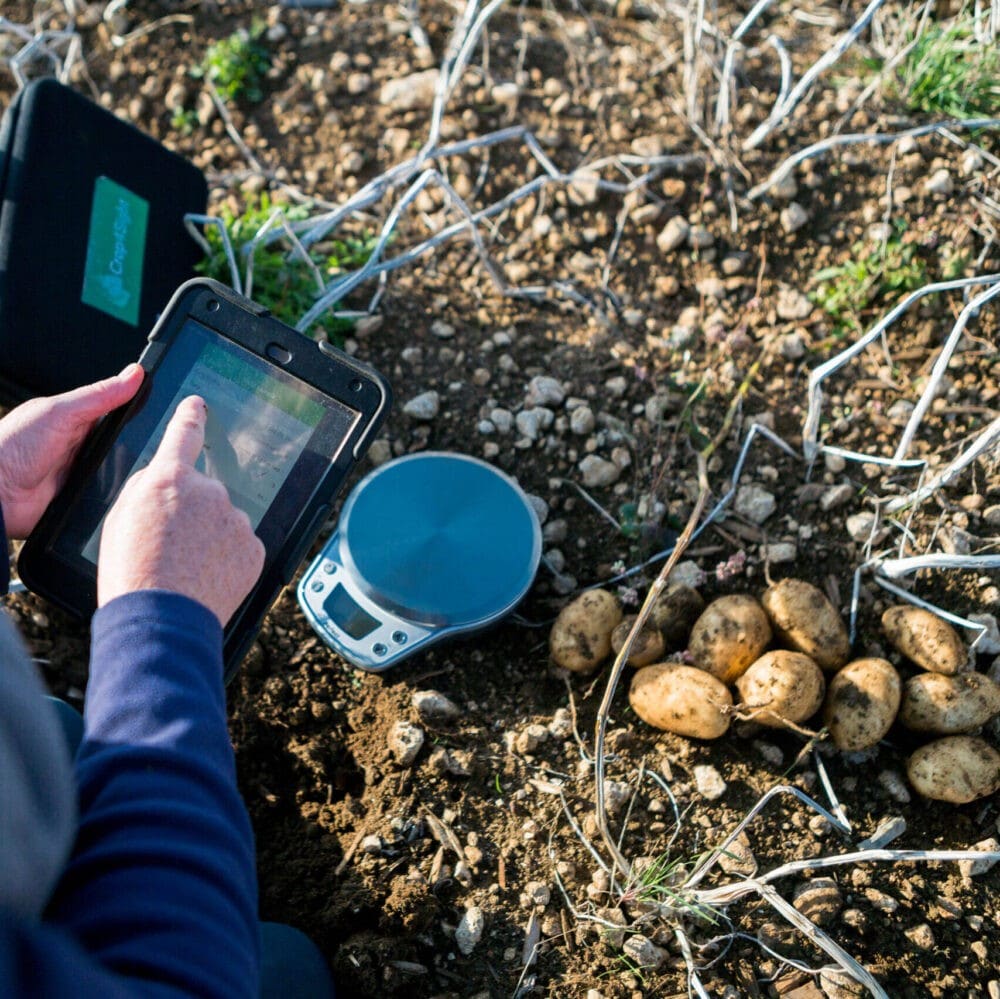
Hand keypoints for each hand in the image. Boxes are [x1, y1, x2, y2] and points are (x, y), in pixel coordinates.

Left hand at [0, 365, 144, 537]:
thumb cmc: (11, 447)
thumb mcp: (60, 412)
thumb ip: (99, 396)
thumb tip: (135, 373)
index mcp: (78, 423)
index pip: (121, 415)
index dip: (142, 413)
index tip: (167, 412)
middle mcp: (83, 449)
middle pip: (127, 447)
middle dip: (140, 448)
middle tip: (157, 445)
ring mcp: (84, 477)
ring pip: (124, 474)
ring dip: (130, 473)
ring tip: (143, 470)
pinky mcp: (84, 502)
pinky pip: (112, 499)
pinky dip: (119, 497)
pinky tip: (128, 493)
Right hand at [98, 396, 265, 626]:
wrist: (161, 619)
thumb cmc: (131, 572)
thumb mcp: (120, 519)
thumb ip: (145, 490)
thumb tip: (161, 482)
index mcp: (169, 480)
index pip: (184, 433)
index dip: (191, 416)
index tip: (199, 405)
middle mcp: (208, 492)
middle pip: (202, 492)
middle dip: (190, 513)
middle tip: (171, 546)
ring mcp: (235, 520)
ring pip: (222, 521)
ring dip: (209, 537)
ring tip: (186, 567)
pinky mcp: (253, 548)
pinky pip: (239, 545)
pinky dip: (226, 558)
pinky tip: (206, 576)